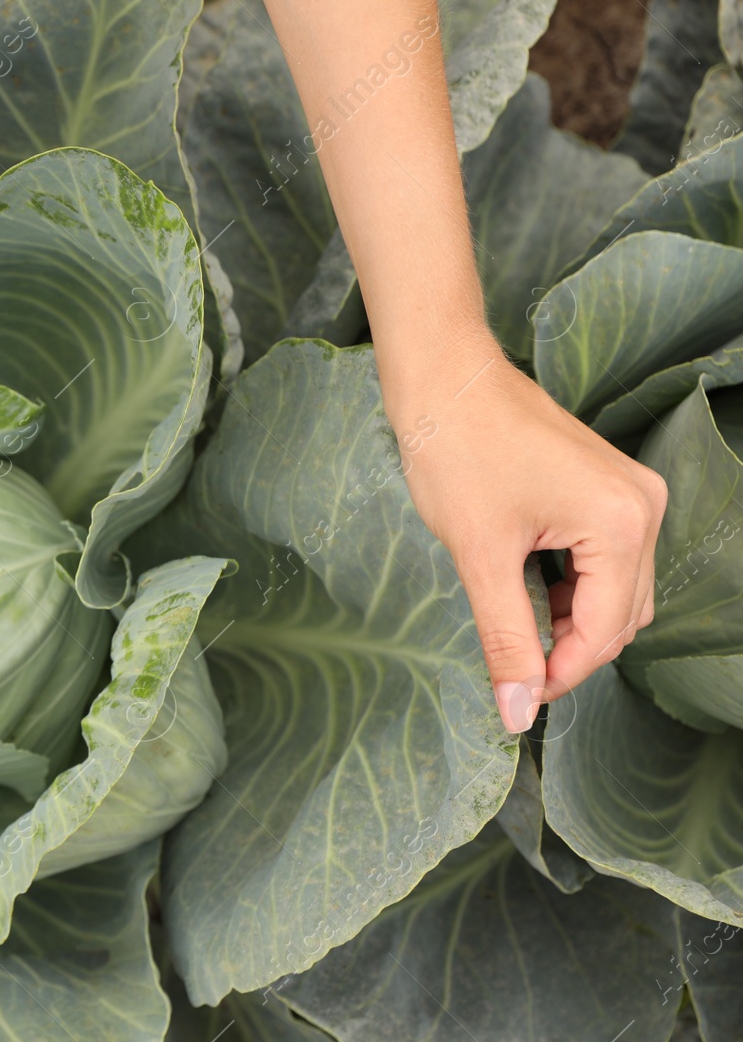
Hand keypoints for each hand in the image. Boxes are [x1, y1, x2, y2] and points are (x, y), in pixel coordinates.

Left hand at [389, 335, 668, 732]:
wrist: (443, 378)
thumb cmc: (456, 452)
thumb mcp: (480, 556)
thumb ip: (505, 638)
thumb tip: (517, 710)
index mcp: (622, 524)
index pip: (606, 631)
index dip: (562, 674)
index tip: (517, 697)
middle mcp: (643, 507)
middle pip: (623, 614)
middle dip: (571, 651)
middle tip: (513, 672)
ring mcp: (630, 493)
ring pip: (618, 590)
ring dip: (572, 622)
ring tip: (515, 632)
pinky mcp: (608, 486)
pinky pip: (606, 558)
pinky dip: (572, 588)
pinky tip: (527, 595)